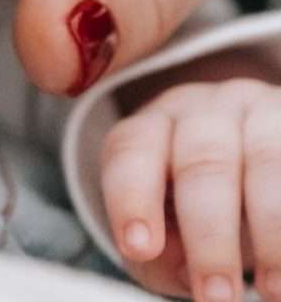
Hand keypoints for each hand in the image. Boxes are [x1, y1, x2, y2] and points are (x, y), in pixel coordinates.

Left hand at [101, 79, 280, 300]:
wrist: (245, 156)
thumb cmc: (185, 207)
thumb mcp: (158, 230)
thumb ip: (157, 256)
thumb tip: (187, 273)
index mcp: (149, 130)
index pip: (131, 153)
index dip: (133, 200)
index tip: (140, 248)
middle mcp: (201, 113)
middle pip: (203, 163)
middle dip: (210, 236)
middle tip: (217, 297)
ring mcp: (257, 113)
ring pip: (267, 162)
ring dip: (272, 233)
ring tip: (273, 291)